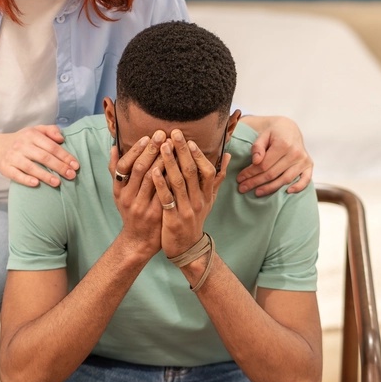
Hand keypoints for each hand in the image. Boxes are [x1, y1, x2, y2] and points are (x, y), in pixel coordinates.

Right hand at [0, 125, 78, 187]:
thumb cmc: (22, 140)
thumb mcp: (35, 130)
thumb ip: (50, 130)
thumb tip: (62, 138)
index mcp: (31, 135)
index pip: (52, 146)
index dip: (65, 156)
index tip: (76, 165)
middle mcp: (22, 145)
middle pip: (44, 157)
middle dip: (59, 167)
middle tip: (71, 176)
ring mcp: (13, 157)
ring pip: (31, 167)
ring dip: (45, 176)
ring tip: (58, 183)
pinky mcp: (5, 168)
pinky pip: (16, 175)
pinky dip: (26, 180)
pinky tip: (36, 184)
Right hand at [111, 130, 163, 258]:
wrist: (138, 241)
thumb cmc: (130, 211)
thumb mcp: (118, 193)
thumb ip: (115, 170)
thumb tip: (114, 146)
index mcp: (119, 190)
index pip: (124, 166)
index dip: (136, 150)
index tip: (147, 137)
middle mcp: (129, 198)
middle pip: (140, 169)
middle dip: (152, 150)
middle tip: (163, 134)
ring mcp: (143, 207)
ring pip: (154, 179)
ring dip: (165, 160)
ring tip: (174, 145)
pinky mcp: (157, 214)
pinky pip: (166, 192)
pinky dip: (173, 177)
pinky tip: (181, 166)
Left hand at [152, 129, 227, 257]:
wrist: (187, 248)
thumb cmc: (195, 219)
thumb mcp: (209, 199)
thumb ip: (216, 178)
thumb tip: (227, 156)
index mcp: (207, 195)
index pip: (206, 171)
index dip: (198, 155)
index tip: (189, 140)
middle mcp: (198, 201)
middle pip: (192, 172)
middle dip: (183, 151)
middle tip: (174, 133)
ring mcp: (186, 210)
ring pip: (179, 183)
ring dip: (170, 163)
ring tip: (162, 146)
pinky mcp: (173, 219)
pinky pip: (167, 198)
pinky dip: (160, 184)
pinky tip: (153, 171)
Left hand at [237, 116, 312, 195]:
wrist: (289, 128)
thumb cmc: (273, 133)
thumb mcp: (263, 135)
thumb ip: (257, 147)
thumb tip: (255, 161)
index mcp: (283, 144)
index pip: (263, 165)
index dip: (250, 173)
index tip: (240, 178)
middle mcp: (295, 153)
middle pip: (272, 174)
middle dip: (255, 182)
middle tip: (243, 188)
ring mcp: (303, 160)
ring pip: (285, 179)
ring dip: (270, 188)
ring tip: (257, 192)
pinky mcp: (309, 165)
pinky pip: (306, 179)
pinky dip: (298, 187)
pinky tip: (287, 192)